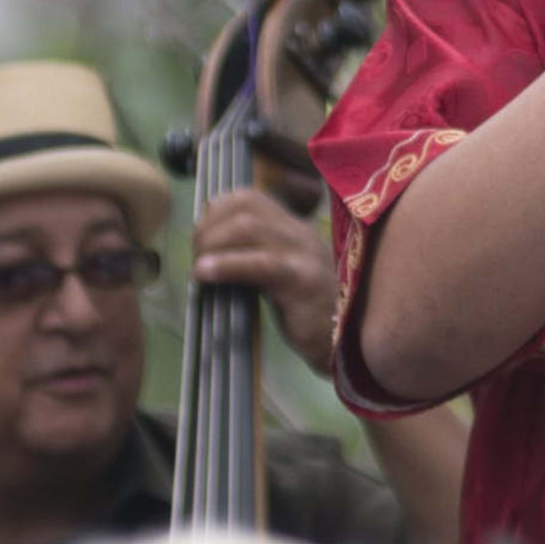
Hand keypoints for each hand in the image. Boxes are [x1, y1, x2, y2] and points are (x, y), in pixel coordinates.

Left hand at [195, 185, 339, 363]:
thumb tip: (208, 254)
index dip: (214, 212)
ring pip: (248, 227)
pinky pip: (261, 264)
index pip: (248, 197)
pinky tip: (206, 275)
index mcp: (293, 230)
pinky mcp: (304, 282)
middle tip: (196, 258)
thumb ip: (255, 259)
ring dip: (212, 244)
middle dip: (208, 228)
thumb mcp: (281, 279)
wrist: (348, 346)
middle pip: (244, 206)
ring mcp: (304, 255)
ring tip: (199, 269)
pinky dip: (226, 265)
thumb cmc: (310, 316)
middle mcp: (300, 234)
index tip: (200, 240)